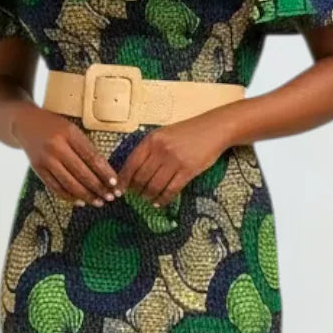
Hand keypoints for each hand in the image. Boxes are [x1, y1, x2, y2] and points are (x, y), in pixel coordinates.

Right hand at [13, 107, 120, 205]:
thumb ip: (84, 145)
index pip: (92, 157)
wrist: (24, 123)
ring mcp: (45, 159)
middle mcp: (56, 146)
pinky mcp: (37, 169)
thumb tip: (105, 170)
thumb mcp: (71, 127)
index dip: (105, 173)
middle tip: (110, 197)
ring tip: (98, 202)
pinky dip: (68, 196)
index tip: (115, 183)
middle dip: (98, 188)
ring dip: (86, 196)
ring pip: (69, 183)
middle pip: (82, 173)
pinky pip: (55, 187)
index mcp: (69, 133)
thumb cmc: (54, 125)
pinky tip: (80, 202)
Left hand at [113, 112, 233, 205]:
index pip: (131, 163)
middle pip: (141, 177)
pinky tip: (159, 203)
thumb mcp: (163, 134)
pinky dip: (163, 199)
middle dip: (136, 190)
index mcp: (151, 140)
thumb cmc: (187, 132)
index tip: (119, 190)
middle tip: (135, 196)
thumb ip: (148, 149)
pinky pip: (171, 190)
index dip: (123, 180)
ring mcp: (174, 161)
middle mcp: (160, 150)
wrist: (213, 129)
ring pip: (155, 186)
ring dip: (148, 196)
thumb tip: (132, 171)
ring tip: (147, 199)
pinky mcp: (188, 170)